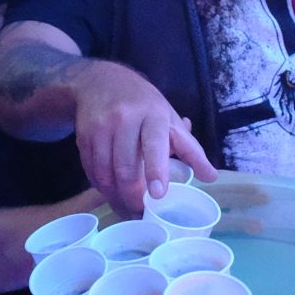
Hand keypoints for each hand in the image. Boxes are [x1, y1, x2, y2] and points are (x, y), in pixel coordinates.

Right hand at [70, 64, 214, 216]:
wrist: (102, 82)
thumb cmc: (144, 105)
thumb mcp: (169, 120)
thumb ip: (191, 149)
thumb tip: (211, 177)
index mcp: (153, 115)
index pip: (154, 144)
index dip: (156, 170)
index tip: (158, 194)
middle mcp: (124, 119)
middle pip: (126, 166)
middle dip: (133, 196)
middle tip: (141, 213)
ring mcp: (101, 127)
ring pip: (105, 173)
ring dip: (115, 197)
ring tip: (126, 209)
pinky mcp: (83, 136)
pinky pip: (91, 171)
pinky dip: (102, 187)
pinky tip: (111, 193)